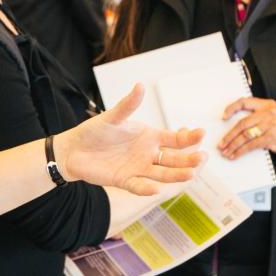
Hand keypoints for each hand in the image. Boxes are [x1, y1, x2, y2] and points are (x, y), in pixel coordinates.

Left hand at [54, 84, 203, 195]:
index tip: (201, 133)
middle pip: (174, 159)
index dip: (189, 138)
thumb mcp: (112, 117)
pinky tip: (156, 189)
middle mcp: (148, 154)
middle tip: (202, 157)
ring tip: (191, 174)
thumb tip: (140, 85)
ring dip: (176, 175)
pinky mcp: (125, 181)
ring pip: (162, 174)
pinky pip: (138, 186)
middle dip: (189, 159)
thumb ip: (128, 105)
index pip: (175, 139)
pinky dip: (146, 188)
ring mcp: (138, 168)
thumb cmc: (94, 132)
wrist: (74, 150)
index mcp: (149, 137)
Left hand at [219, 96, 275, 159]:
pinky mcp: (271, 139)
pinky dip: (241, 151)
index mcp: (265, 104)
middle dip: (229, 135)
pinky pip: (252, 145)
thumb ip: (254, 114)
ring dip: (233, 145)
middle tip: (221, 144)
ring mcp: (271, 126)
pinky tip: (235, 155)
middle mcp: (268, 114)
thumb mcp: (269, 113)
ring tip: (225, 151)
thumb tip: (230, 123)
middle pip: (243, 124)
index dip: (231, 108)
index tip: (223, 117)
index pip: (244, 102)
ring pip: (246, 136)